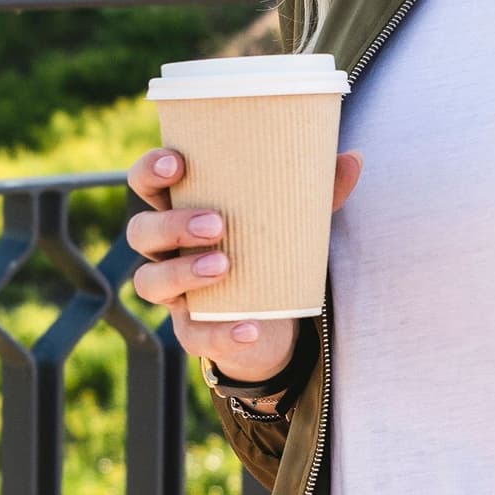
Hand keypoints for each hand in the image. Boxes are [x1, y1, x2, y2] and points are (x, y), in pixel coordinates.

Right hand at [124, 144, 363, 384]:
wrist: (274, 321)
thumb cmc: (270, 251)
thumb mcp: (295, 220)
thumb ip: (318, 190)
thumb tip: (354, 158)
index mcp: (183, 210)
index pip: (146, 184)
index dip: (150, 171)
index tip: (177, 162)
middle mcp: (167, 251)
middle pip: (140, 231)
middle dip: (172, 224)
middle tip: (217, 222)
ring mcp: (175, 293)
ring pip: (150, 281)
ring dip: (182, 272)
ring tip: (224, 264)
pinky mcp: (192, 332)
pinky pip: (194, 336)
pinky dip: (221, 333)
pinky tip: (251, 327)